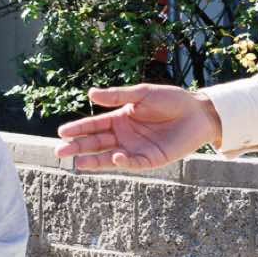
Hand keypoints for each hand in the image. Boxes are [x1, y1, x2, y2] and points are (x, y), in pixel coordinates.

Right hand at [54, 84, 220, 171]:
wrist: (197, 112)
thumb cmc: (171, 100)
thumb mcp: (141, 94)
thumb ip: (117, 96)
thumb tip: (90, 93)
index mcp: (120, 119)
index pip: (94, 125)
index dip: (78, 128)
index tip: (62, 132)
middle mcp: (124, 136)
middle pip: (97, 143)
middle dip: (78, 147)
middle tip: (60, 151)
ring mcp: (136, 149)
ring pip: (109, 157)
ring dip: (94, 160)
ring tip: (77, 163)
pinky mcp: (150, 159)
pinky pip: (133, 163)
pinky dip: (123, 162)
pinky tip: (115, 157)